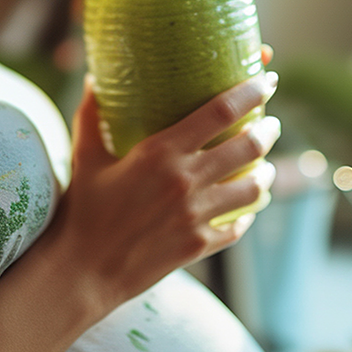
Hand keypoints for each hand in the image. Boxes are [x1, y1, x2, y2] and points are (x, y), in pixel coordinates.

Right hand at [41, 57, 279, 312]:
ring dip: (266, 173)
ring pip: (254, 187)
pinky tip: (246, 207)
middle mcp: (185, 180)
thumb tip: (94, 79)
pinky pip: (239, 225)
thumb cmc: (82, 210)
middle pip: (249, 146)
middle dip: (268, 129)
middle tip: (270, 123)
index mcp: (160, 152)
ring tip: (266, 166)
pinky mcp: (199, 244)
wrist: (84, 272)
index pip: (220, 111)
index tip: (267, 80)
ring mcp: (196, 215)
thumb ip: (91, 115)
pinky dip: (248, 213)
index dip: (251, 92)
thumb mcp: (85, 158)